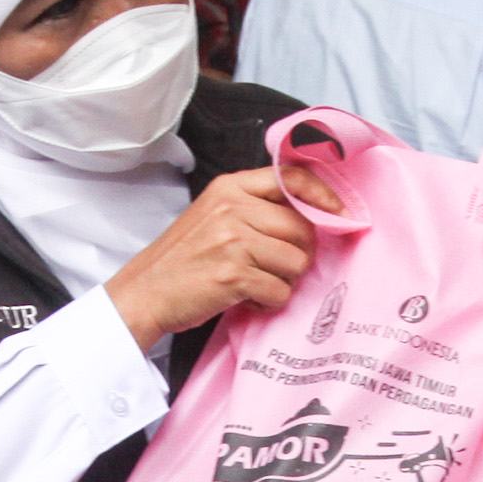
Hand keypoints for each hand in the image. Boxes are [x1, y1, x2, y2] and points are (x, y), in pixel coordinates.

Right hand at [106, 168, 320, 349]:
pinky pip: (279, 291)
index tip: (339, 213)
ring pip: (296, 261)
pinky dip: (268, 303)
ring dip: (283, 281)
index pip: (293, 178)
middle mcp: (233, 208)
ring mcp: (233, 240)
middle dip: (299, 254)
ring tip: (255, 285)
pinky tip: (246, 300)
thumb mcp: (213, 215)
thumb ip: (254, 208)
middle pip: (302, 228)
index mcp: (230, 187)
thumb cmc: (183, 259)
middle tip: (275, 269)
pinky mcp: (233, 274)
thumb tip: (311, 215)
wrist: (144, 292)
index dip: (324, 196)